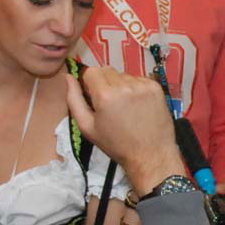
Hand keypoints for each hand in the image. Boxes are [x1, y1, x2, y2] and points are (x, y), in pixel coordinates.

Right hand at [64, 67, 182, 194]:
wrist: (151, 154)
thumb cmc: (116, 144)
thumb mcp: (87, 126)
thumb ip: (74, 99)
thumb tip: (68, 77)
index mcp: (105, 95)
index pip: (91, 71)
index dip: (90, 83)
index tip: (94, 96)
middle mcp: (125, 86)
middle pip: (107, 70)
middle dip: (104, 82)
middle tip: (109, 102)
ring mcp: (143, 86)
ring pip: (124, 75)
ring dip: (120, 85)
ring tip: (125, 106)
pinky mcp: (157, 89)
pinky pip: (140, 80)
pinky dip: (136, 88)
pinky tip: (138, 105)